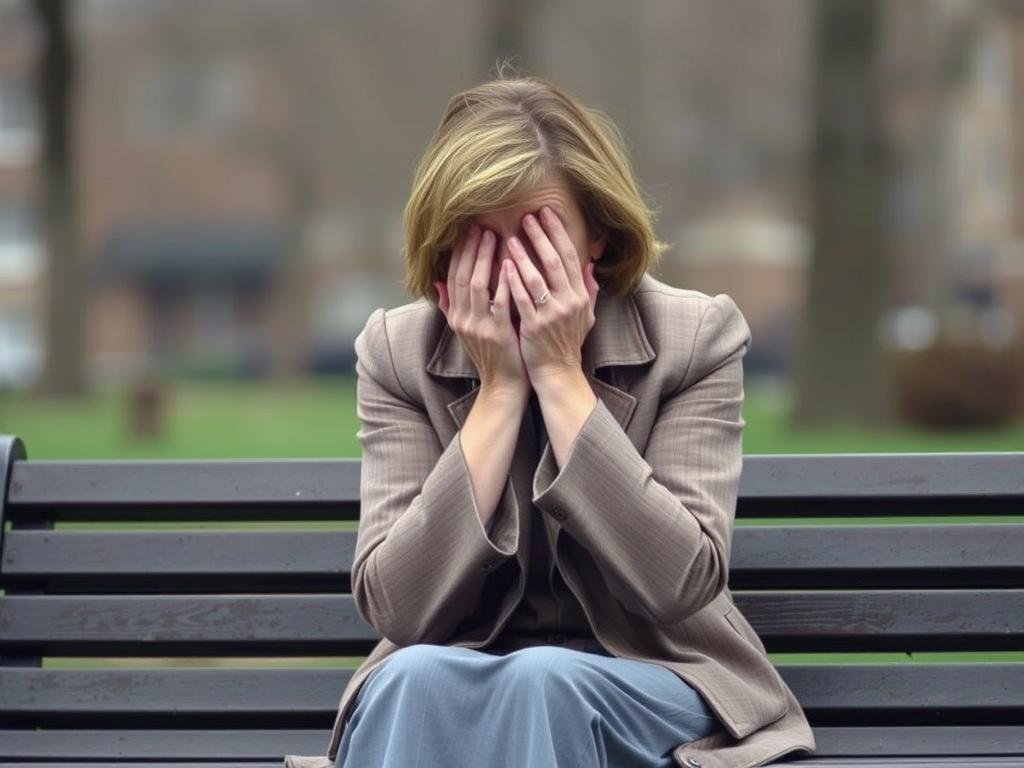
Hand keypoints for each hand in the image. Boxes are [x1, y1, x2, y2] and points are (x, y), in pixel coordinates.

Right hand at [435, 222, 529, 399]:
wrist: (503, 385)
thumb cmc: (491, 354)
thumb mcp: (466, 329)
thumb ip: (452, 305)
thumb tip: (437, 282)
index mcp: (456, 316)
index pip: (453, 276)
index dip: (459, 252)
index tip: (467, 230)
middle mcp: (463, 319)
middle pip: (463, 276)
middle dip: (471, 249)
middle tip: (480, 225)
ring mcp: (479, 327)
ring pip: (478, 286)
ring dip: (484, 259)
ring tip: (494, 236)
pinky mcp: (497, 334)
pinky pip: (499, 303)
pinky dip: (503, 282)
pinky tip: (510, 264)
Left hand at [504, 206, 600, 386]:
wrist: (558, 373)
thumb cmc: (568, 343)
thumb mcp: (586, 316)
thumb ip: (588, 290)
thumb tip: (590, 265)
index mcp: (580, 296)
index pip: (570, 257)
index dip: (559, 233)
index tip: (547, 213)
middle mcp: (569, 302)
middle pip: (556, 262)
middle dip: (541, 236)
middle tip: (528, 216)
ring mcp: (552, 315)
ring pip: (538, 278)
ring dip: (524, 255)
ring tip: (511, 236)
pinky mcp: (534, 327)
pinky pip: (522, 299)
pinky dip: (513, 281)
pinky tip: (504, 265)